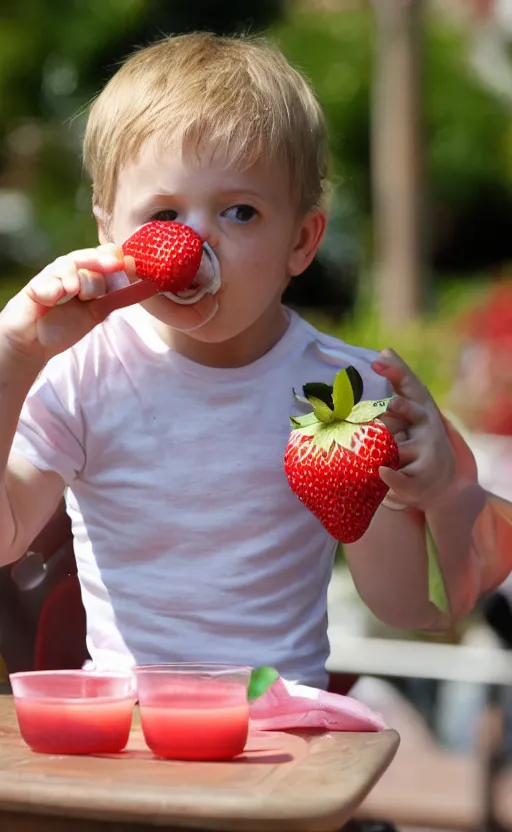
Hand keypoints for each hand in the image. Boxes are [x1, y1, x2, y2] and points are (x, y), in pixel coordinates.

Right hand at [0, 244, 124, 364]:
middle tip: (115, 265)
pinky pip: (48, 281)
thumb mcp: (98, 310)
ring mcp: (52, 276)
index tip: (131, 263)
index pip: (102, 256)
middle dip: (102, 261)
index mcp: (86, 273)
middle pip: (88, 257)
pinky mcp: (35, 286)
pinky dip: (55, 287)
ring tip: (78, 293)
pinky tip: (56, 296)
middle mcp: (69, 270)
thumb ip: (119, 297)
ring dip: (81, 280)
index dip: (116, 259)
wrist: (35, 342)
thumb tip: (149, 286)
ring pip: (70, 266)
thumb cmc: (65, 324)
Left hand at [372, 348, 455, 510]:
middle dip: (404, 409)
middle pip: (413, 414)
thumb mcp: (412, 412)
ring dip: (390, 448)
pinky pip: (400, 477)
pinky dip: (391, 476)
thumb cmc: (418, 440)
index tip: (379, 361)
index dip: (396, 372)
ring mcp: (425, 453)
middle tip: (393, 404)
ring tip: (381, 445)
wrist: (442, 485)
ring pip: (400, 447)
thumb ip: (399, 384)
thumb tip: (384, 350)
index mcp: (421, 410)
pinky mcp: (419, 478)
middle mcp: (427, 429)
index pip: (410, 386)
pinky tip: (383, 472)